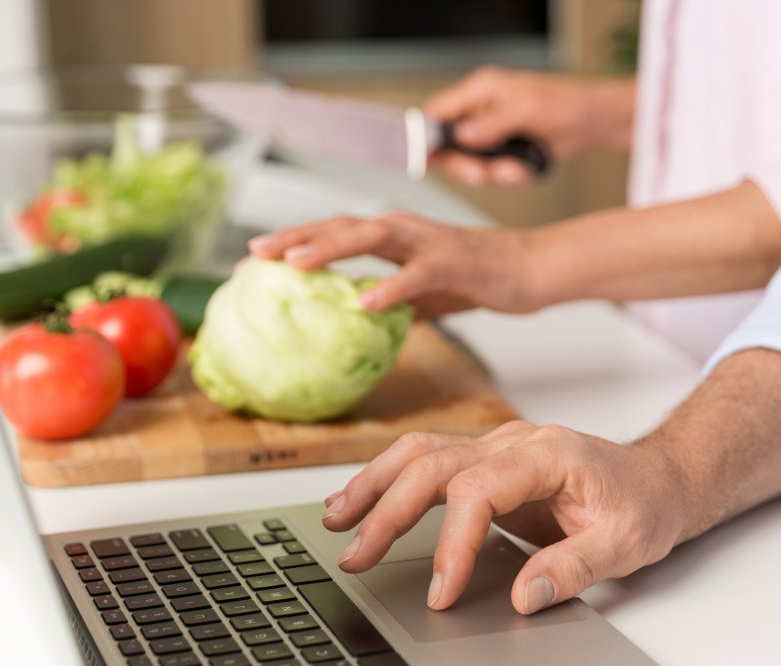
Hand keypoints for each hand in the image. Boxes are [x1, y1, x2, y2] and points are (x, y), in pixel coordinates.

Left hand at [247, 211, 538, 317]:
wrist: (528, 269)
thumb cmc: (475, 277)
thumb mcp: (421, 291)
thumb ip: (389, 300)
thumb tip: (356, 324)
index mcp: (391, 235)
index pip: (333, 232)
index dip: (292, 240)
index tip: (252, 258)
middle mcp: (402, 228)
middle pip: (340, 225)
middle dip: (296, 236)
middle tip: (256, 252)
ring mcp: (426, 241)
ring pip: (370, 236)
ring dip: (330, 248)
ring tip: (295, 264)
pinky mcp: (452, 261)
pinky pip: (415, 275)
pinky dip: (389, 287)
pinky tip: (364, 302)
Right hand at [320, 421, 684, 614]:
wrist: (657, 479)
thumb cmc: (643, 504)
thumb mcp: (625, 544)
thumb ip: (573, 568)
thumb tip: (521, 595)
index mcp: (548, 454)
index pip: (478, 489)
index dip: (452, 541)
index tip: (440, 591)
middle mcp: (515, 441)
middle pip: (435, 464)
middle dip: (389, 511)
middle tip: (356, 556)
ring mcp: (498, 446)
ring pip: (421, 453)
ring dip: (375, 485)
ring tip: (336, 520)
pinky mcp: (488, 461)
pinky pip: (430, 462)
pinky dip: (391, 480)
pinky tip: (364, 502)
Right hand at [425, 67, 633, 185]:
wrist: (595, 122)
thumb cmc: (568, 103)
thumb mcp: (528, 110)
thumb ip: (492, 123)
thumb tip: (463, 135)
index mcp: (481, 90)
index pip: (438, 112)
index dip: (428, 136)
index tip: (429, 159)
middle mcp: (481, 111)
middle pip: (450, 145)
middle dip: (467, 165)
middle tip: (481, 174)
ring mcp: (492, 133)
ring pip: (471, 163)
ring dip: (492, 174)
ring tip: (516, 171)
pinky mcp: (504, 151)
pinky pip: (492, 172)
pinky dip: (506, 177)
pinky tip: (524, 171)